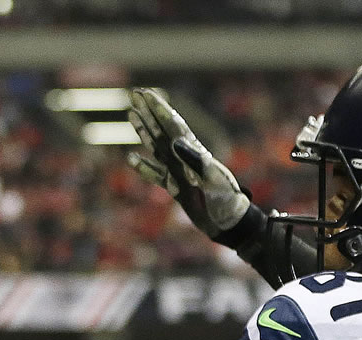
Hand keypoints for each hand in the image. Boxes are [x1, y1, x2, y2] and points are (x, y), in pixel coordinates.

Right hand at [128, 87, 249, 238]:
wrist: (230, 224)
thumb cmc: (226, 201)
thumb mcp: (213, 179)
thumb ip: (194, 160)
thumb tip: (175, 141)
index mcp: (195, 153)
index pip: (174, 125)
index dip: (160, 109)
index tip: (146, 94)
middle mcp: (185, 159)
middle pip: (162, 130)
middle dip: (149, 112)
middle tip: (135, 94)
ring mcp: (180, 172)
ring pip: (157, 147)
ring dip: (144, 131)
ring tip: (131, 115)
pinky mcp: (176, 188)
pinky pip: (156, 174)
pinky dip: (143, 167)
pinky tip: (131, 158)